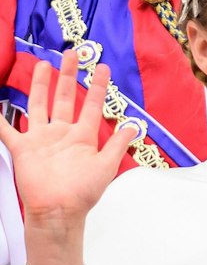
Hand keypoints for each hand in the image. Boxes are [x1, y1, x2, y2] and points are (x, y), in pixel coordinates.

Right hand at [0, 50, 136, 227]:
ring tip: (43, 65)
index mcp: (83, 136)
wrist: (58, 211)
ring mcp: (41, 139)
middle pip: (64, 98)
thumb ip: (119, 144)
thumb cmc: (83, 192)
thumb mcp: (107, 165)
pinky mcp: (23, 149)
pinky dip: (0, 120)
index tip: (101, 67)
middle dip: (68, 76)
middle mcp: (62, 133)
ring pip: (39, 105)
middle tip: (71, 53)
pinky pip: (7, 131)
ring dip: (40, 86)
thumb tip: (134, 124)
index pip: (91, 104)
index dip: (97, 86)